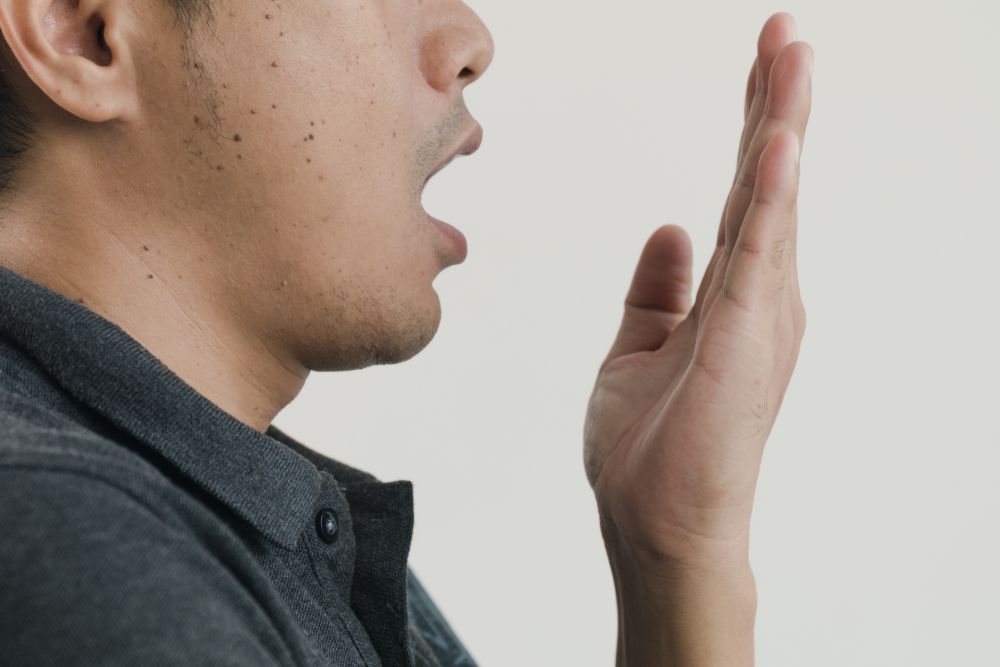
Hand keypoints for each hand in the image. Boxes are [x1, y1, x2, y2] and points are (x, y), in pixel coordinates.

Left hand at [584, 13, 812, 575]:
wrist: (656, 525)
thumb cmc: (652, 448)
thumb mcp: (639, 346)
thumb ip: (658, 287)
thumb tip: (670, 227)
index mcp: (734, 296)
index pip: (746, 194)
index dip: (751, 127)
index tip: (759, 64)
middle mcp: (759, 298)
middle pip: (767, 183)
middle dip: (775, 102)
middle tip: (786, 30)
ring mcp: (758, 317)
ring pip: (770, 203)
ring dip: (781, 123)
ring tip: (793, 52)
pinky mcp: (743, 342)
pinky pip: (754, 256)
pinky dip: (771, 197)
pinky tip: (779, 141)